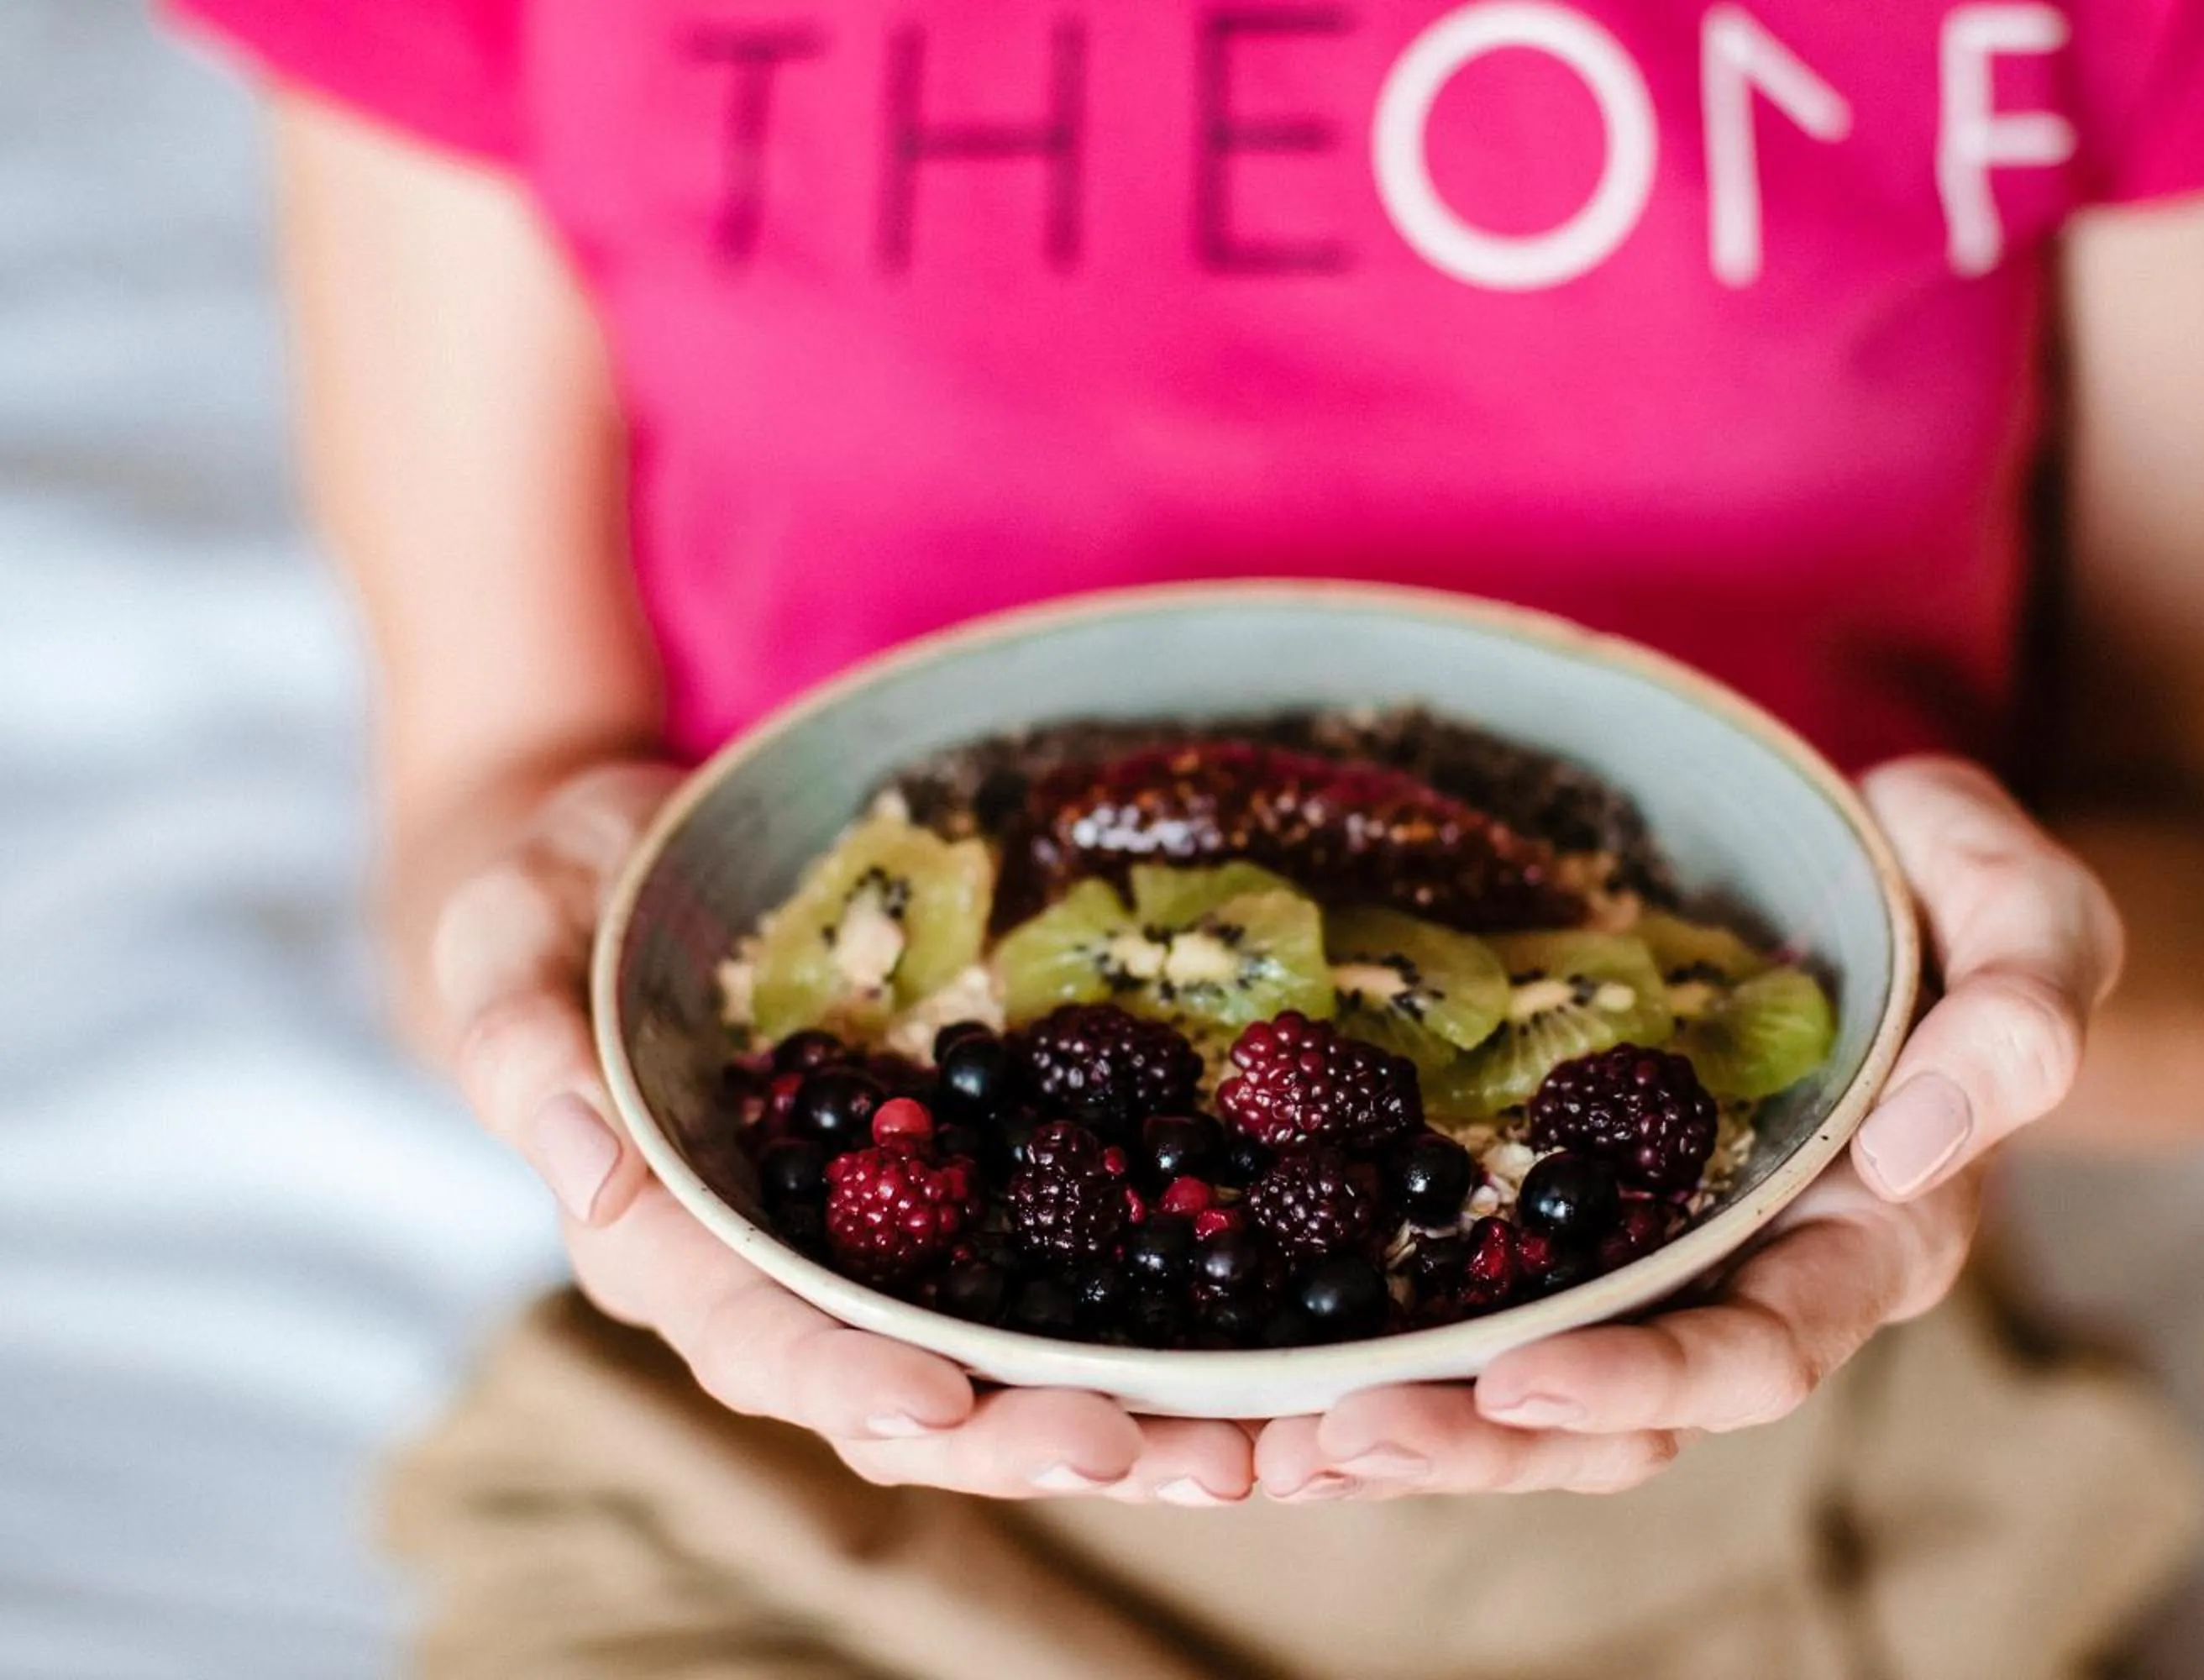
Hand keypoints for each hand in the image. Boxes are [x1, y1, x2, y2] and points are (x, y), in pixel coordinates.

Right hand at [434, 762, 1255, 1504]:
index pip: (754, 1336)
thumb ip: (523, 1043)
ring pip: (997, 1371)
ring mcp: (877, 1247)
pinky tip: (1251, 1359)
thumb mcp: (508, 934)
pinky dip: (1144, 1331)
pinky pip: (1049, 1280)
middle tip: (1174, 1459)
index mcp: (664, 1240)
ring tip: (1249, 1454)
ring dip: (1120, 1423)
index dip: (848, 1376)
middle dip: (1031, 1437)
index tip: (946, 1404)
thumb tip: (583, 1166)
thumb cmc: (558, 899)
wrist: (638, 866)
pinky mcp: (956, 1201)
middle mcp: (776, 1274)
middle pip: (904, 1394)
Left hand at [1252, 756, 2124, 1500]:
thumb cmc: (1960, 899)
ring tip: (1251, 1449)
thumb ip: (2020, 1015)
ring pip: (1511, 1391)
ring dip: (1387, 1427)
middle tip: (1328, 1442)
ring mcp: (1636, 1257)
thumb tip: (1914, 1145)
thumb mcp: (2026, 918)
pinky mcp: (1546, 1210)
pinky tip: (1240, 1369)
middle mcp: (1738, 1281)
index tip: (1517, 1383)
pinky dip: (1354, 1342)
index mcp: (1859, 1242)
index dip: (1643, 1382)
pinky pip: (1452, 1301)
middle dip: (1467, 1443)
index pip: (1757, 1349)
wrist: (1878, 880)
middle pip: (1606, 1416)